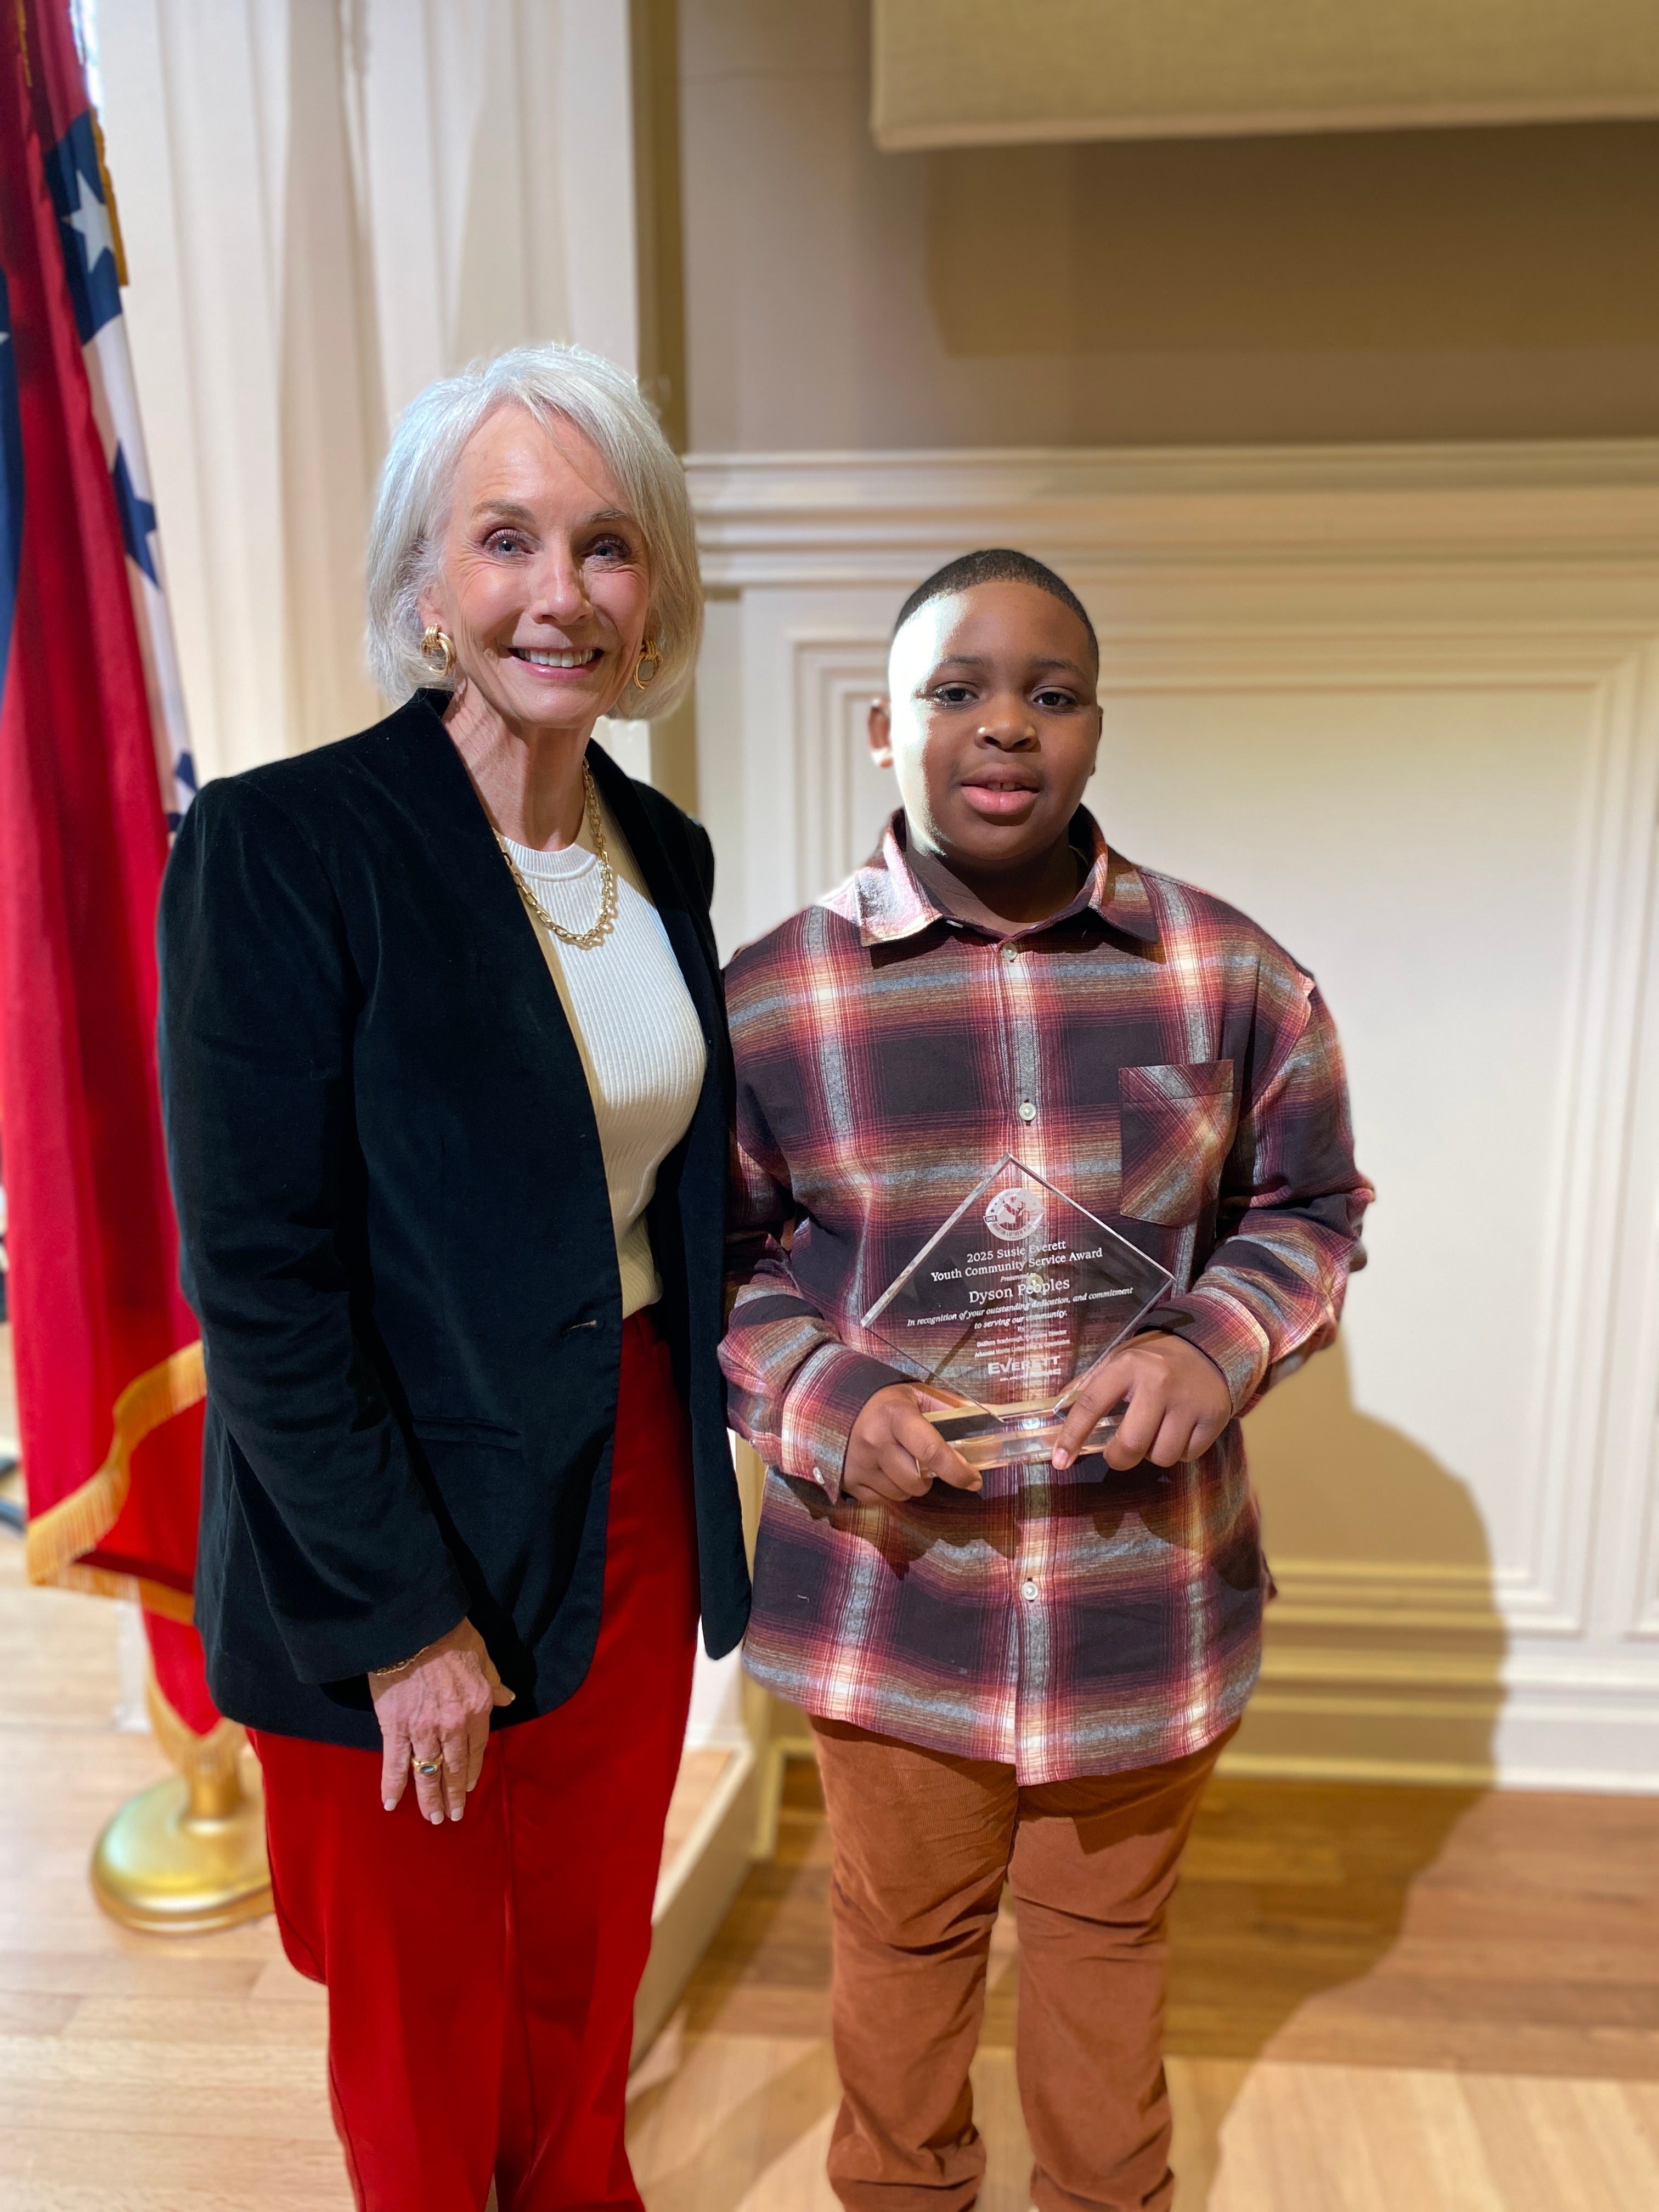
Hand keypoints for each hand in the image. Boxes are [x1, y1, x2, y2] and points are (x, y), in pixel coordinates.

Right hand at [369, 1617, 514, 1823]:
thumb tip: (507, 1698)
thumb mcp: (482, 1658)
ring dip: (430, 1798)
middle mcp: (453, 1725)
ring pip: (428, 1772)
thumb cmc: (452, 1638)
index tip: (470, 1787)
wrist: (415, 1629)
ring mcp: (423, 1729)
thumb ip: (493, 1683)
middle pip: (454, 1767)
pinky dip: (393, 1786)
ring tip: (433, 1818)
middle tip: (452, 1816)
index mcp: (477, 1708)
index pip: (477, 1748)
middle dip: (453, 1794)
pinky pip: (395, 1763)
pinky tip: (392, 1804)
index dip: (473, 1770)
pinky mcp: (396, 1727)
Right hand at [843, 1384, 982, 1504]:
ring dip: (910, 1485)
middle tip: (926, 1464)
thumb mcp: (919, 1395)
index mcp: (896, 1415)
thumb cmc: (888, 1401)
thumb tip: (994, 1423)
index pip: (932, 1452)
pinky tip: (886, 1473)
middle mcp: (874, 1441)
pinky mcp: (848, 1480)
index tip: (974, 1480)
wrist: (837, 1402)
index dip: (957, 1471)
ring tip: (904, 1465)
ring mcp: (859, 1464)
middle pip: (917, 1481)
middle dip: (930, 1478)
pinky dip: (890, 1492)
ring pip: (901, 1495)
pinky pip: (881, 1502)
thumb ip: (954, 1409)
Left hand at [1050, 1333, 1231, 1472]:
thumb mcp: (1120, 1358)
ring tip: (1156, 1432)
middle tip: (1118, 1452)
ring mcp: (1189, 1401)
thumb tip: (1056, 1410)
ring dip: (1153, 1454)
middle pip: (1130, 1444)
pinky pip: (1188, 1456)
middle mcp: (1159, 1382)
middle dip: (1119, 1458)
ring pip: (1161, 1456)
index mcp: (1128, 1366)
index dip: (1072, 1435)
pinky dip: (1180, 1452)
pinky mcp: (1214, 1417)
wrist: (1209, 1346)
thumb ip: (1089, 1384)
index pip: (1091, 1404)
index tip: (1060, 1460)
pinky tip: (1180, 1430)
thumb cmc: (1155, 1359)